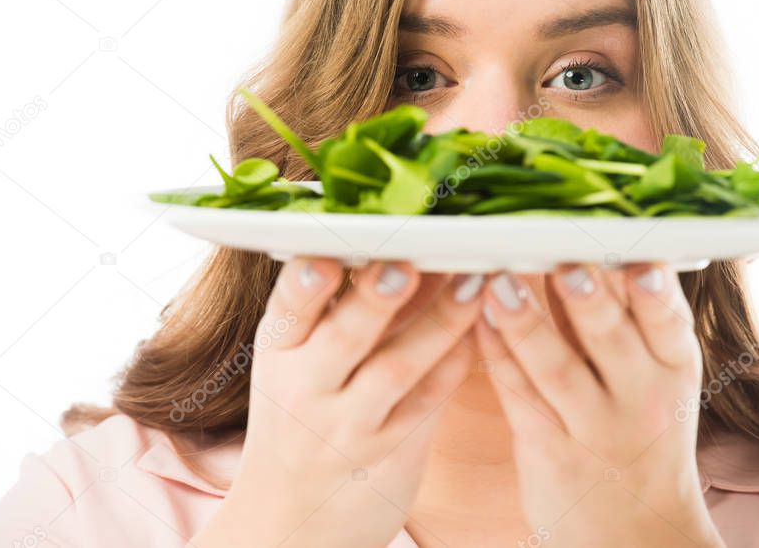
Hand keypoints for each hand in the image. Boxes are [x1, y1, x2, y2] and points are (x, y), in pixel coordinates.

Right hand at [192, 257, 484, 547]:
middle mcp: (306, 389)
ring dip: (438, 324)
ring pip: (395, 370)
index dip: (306, 282)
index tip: (328, 255)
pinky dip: (453, 367)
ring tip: (472, 283)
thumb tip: (396, 240)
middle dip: (376, 298)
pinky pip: (426, 406)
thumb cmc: (298, 423)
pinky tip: (480, 332)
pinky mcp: (387, 455)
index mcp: (278, 352)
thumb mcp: (298, 364)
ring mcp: (346, 427)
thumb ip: (339, 310)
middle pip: (343, 337)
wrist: (290, 522)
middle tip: (408, 263)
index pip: (287, 309)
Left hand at [474, 262, 724, 546]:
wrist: (636, 533)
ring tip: (500, 284)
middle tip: (564, 264)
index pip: (667, 321)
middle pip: (610, 340)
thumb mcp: (661, 379)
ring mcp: (593, 429)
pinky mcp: (549, 452)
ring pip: (556, 369)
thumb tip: (597, 243)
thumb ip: (633, 318)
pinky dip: (497, 357)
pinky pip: (519, 397)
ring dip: (526, 324)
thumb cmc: (647, 435)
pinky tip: (478, 322)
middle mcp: (640, 398)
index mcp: (674, 369)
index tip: (636, 260)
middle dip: (586, 300)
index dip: (652, 292)